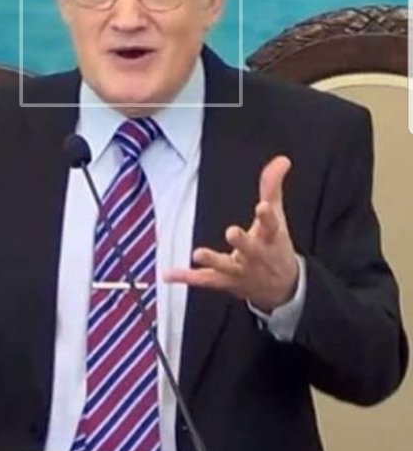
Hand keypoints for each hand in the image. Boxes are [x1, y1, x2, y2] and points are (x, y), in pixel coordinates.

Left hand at [165, 156, 298, 312]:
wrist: (282, 289)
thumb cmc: (275, 247)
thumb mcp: (277, 217)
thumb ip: (272, 188)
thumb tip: (281, 160)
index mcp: (270, 238)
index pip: (272, 226)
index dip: (268, 216)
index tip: (263, 206)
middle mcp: (256, 256)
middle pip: (249, 248)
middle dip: (241, 241)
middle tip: (232, 232)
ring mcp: (240, 271)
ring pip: (226, 266)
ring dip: (212, 260)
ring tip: (198, 253)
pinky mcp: (225, 282)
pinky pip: (204, 280)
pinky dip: (186, 277)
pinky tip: (169, 274)